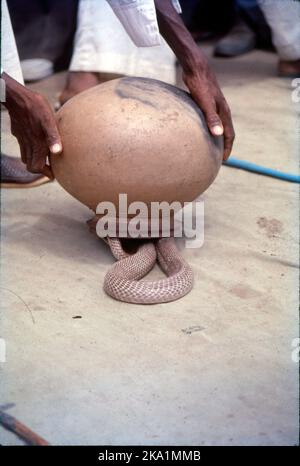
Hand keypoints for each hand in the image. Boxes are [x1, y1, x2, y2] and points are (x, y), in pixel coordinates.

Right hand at [2, 73, 61, 177]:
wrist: (16, 96)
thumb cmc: (35, 106)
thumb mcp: (48, 119)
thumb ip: (53, 136)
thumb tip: (58, 152)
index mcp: (36, 144)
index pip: (37, 167)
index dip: (46, 173)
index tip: (54, 174)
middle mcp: (28, 144)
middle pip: (31, 165)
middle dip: (41, 169)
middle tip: (51, 168)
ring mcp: (21, 139)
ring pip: (26, 157)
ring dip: (35, 160)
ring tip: (45, 159)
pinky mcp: (18, 133)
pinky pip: (23, 147)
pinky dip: (30, 151)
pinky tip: (37, 144)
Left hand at [154, 1, 234, 159]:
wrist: (195, 66)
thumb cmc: (199, 84)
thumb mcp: (204, 103)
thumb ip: (211, 118)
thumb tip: (219, 135)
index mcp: (224, 111)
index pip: (229, 134)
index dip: (227, 148)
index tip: (223, 160)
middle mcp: (221, 109)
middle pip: (226, 131)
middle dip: (224, 145)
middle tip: (219, 158)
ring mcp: (214, 105)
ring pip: (218, 125)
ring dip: (217, 137)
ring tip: (211, 147)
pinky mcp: (205, 101)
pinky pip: (209, 119)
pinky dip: (208, 128)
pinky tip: (199, 131)